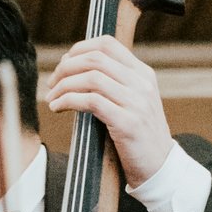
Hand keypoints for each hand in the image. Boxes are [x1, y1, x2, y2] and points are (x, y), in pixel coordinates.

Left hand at [43, 35, 173, 185]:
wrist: (160, 167)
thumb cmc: (139, 136)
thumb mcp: (135, 101)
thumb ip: (115, 83)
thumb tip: (75, 69)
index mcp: (143, 74)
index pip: (107, 44)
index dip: (79, 49)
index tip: (64, 64)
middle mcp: (142, 84)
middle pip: (95, 58)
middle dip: (65, 68)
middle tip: (52, 83)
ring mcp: (137, 103)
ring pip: (90, 78)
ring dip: (63, 86)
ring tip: (52, 98)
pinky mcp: (128, 123)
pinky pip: (90, 101)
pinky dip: (67, 101)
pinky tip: (58, 108)